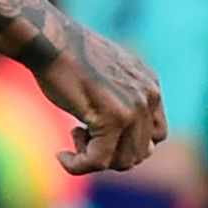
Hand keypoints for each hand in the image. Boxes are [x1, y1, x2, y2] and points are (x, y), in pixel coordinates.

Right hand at [29, 17, 166, 175]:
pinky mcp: (112, 119)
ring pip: (123, 162)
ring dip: (95, 159)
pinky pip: (99, 161)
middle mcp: (148, 97)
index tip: (99, 134)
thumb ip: (121, 100)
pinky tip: (61, 155)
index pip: (155, 135)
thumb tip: (122, 139)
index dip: (127, 143)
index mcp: (151, 86)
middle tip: (81, 135)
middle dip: (110, 154)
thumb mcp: (107, 76)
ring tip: (73, 135)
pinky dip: (78, 166)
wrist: (51, 41)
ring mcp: (133, 109)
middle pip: (140, 153)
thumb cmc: (69, 57)